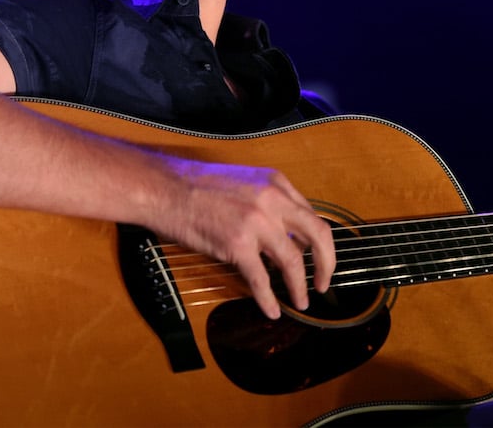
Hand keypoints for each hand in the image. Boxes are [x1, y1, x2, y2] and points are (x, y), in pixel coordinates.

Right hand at [155, 159, 335, 319]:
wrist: (166, 188)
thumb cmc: (197, 185)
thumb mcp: (245, 182)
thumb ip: (268, 202)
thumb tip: (285, 235)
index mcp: (276, 183)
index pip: (311, 214)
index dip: (317, 241)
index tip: (317, 257)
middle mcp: (273, 200)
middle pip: (318, 235)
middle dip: (326, 263)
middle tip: (324, 283)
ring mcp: (257, 223)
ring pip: (294, 262)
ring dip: (300, 287)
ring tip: (301, 302)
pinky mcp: (238, 245)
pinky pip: (261, 280)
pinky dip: (269, 299)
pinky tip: (272, 310)